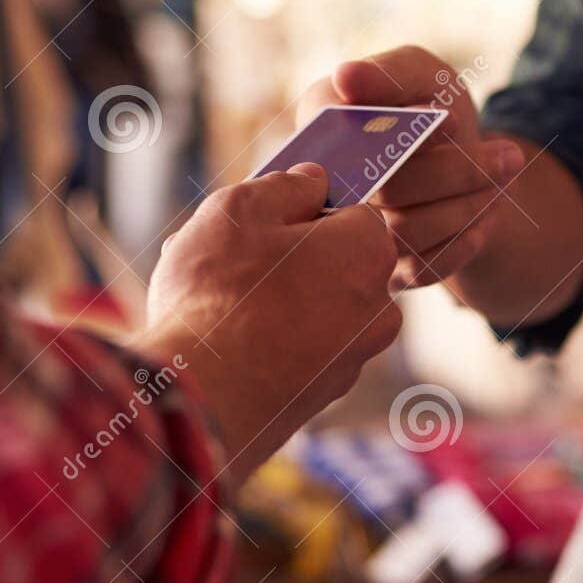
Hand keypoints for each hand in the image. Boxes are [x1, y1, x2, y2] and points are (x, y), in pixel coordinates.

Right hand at [137, 164, 401, 474]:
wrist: (203, 399)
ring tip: (208, 299)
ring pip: (310, 307)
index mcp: (371, 252)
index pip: (351, 212)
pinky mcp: (324, 396)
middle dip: (282, 256)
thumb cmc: (221, 293)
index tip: (262, 220)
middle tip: (224, 258)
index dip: (302, 210)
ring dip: (268, 298)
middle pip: (331, 262)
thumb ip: (285, 186)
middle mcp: (379, 308)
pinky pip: (298, 350)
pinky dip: (268, 341)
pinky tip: (220, 341)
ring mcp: (354, 358)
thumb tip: (313, 182)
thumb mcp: (241, 210)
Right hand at [302, 45, 525, 290]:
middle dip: (457, 172)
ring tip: (505, 178)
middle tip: (510, 156)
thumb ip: (388, 73)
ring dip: (467, 206)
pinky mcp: (383, 271)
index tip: (454, 121)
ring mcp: (352, 238)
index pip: (349, 142)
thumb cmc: (429, 105)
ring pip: (407, 235)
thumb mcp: (419, 74)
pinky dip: (466, 240)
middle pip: (388, 191)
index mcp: (321, 131)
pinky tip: (488, 212)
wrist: (458, 155)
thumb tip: (347, 77)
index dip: (407, 138)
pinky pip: (423, 270)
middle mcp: (325, 189)